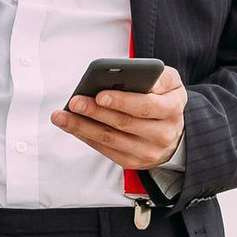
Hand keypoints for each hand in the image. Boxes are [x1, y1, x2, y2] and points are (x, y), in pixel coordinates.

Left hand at [51, 66, 187, 167]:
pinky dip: (86, 137)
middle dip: (96, 112)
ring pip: (111, 139)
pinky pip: (106, 150)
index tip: (100, 95)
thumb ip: (153, 75)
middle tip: (75, 102)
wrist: (174, 131)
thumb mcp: (168, 81)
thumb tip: (124, 75)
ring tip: (62, 115)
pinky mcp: (134, 161)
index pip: (146, 106)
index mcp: (173, 107)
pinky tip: (72, 126)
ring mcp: (149, 151)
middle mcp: (164, 133)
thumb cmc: (164, 98)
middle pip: (125, 123)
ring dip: (83, 127)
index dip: (122, 101)